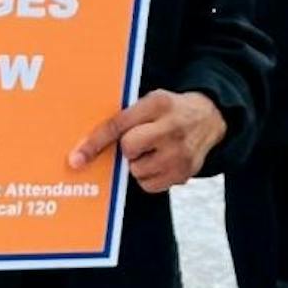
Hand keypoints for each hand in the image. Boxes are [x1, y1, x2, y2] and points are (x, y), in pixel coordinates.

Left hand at [68, 89, 225, 194]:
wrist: (210, 118)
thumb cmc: (168, 111)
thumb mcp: (149, 102)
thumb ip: (124, 119)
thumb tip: (86, 147)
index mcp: (158, 104)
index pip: (118, 125)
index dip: (95, 143)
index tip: (77, 159)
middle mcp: (172, 128)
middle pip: (128, 149)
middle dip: (127, 149)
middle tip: (138, 142)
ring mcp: (181, 153)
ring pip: (137, 170)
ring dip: (137, 164)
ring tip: (152, 150)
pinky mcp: (186, 172)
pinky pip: (150, 185)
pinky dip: (148, 177)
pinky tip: (159, 162)